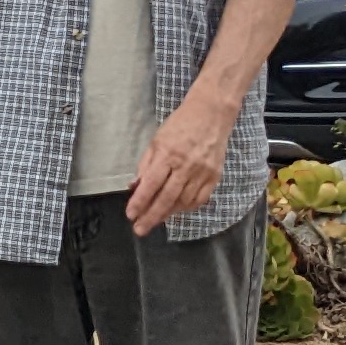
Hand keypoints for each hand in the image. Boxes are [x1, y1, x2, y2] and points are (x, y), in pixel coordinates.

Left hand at [125, 96, 233, 233]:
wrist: (211, 115)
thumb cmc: (180, 126)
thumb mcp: (156, 141)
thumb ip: (145, 165)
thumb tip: (134, 187)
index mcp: (168, 154)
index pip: (151, 184)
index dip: (140, 202)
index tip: (130, 215)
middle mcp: (186, 165)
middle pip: (167, 197)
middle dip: (151, 216)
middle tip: (140, 229)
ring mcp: (203, 172)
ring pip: (183, 201)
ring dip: (167, 214)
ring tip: (155, 219)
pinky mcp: (215, 176)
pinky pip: (199, 199)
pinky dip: (186, 208)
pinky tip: (176, 210)